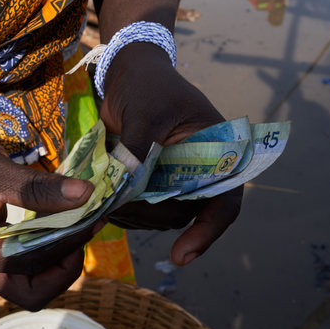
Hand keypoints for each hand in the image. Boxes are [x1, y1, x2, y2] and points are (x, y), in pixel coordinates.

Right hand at [0, 112, 100, 310]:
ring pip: (26, 281)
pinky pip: (20, 260)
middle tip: (83, 233)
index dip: (65, 246)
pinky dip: (44, 247)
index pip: (28, 264)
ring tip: (78, 227)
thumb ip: (38, 188)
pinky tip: (61, 222)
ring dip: (55, 260)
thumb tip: (85, 194)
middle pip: (28, 292)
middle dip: (62, 269)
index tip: (91, 219)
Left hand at [100, 43, 243, 265]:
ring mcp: (177, 178)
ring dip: (136, 215)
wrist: (127, 73)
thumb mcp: (145, 112)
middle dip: (155, 217)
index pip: (225, 201)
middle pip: (189, 215)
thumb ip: (139, 149)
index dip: (208, 232)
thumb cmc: (146, 85)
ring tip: (107, 196)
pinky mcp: (153, 182)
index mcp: (220, 151)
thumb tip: (127, 186)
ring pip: (163, 217)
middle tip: (118, 205)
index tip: (180, 255)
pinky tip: (104, 199)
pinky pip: (143, 209)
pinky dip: (125, 209)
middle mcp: (203, 170)